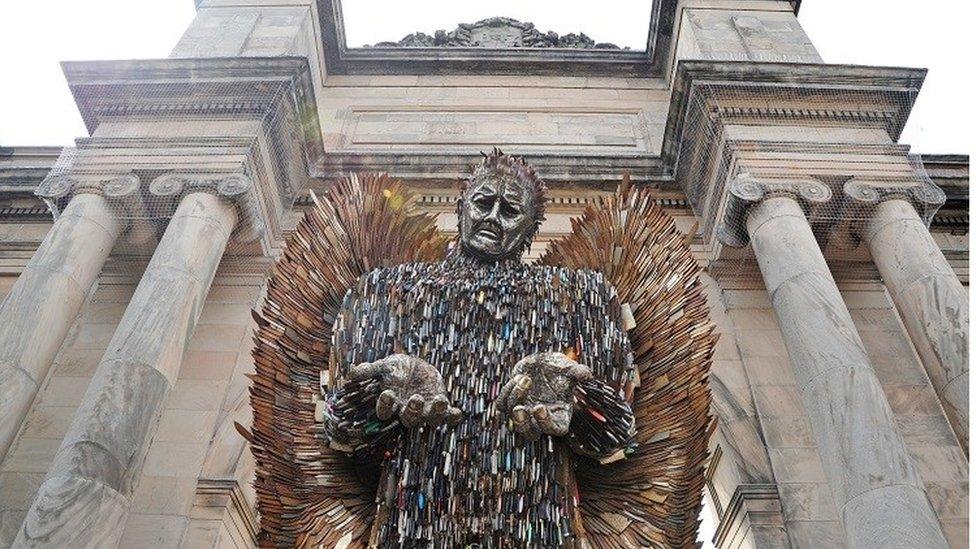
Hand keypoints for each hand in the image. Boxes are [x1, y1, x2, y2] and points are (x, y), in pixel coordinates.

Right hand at [346, 354, 462, 427]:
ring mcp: (426, 410)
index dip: (385, 405)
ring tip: (439, 400)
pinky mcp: (441, 405)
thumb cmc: (397, 369)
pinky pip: (449, 416)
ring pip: (431, 420)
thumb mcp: (384, 366)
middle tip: (415, 398)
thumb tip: (351, 373)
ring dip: (436, 412)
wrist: (415, 367)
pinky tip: (458, 412)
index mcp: (392, 404)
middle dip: (413, 411)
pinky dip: (454, 416)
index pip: (385, 411)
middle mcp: (409, 411)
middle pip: (410, 419)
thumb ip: (369, 370)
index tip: (387, 393)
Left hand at [497, 352, 591, 439]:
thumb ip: (578, 372)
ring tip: (525, 379)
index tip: (540, 408)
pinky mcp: (511, 403)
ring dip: (516, 398)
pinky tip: (517, 378)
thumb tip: (587, 374)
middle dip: (522, 423)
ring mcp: (525, 413)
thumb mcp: (570, 369)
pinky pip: (503, 404)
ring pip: (513, 418)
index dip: (546, 423)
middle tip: (520, 409)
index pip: (554, 429)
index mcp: (560, 416)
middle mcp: (540, 419)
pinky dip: (507, 392)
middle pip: (529, 433)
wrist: (543, 364)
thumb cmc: (560, 370)